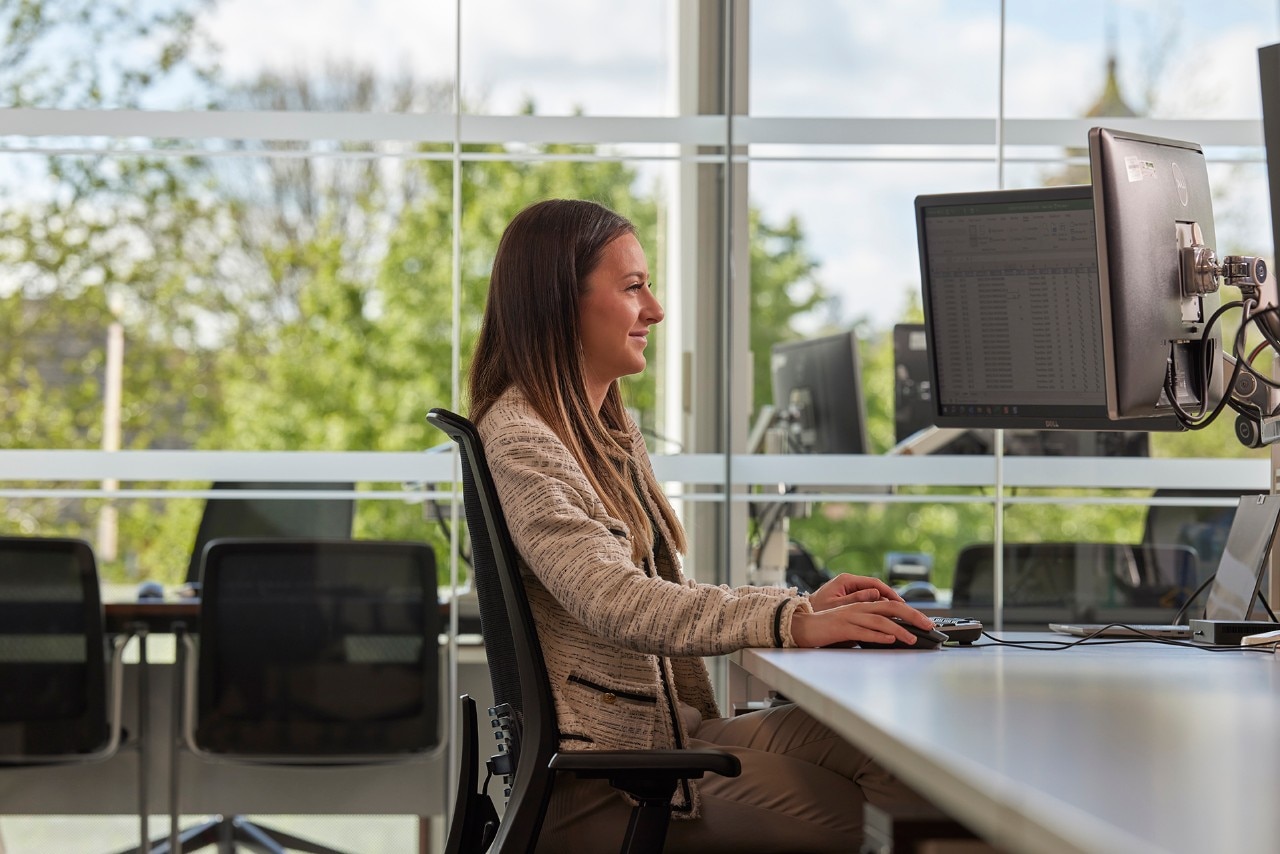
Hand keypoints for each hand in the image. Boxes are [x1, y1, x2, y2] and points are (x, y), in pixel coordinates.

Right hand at [789, 599, 934, 648]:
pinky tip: (889, 640)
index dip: (911, 612)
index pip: (892, 605)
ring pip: (880, 621)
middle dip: (912, 616)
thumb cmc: (828, 628)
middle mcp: (859, 608)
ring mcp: (850, 617)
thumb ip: (870, 627)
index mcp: (863, 606)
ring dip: (898, 629)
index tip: (926, 622)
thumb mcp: (853, 625)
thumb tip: (890, 635)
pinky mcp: (842, 628)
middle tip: (928, 626)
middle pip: (891, 608)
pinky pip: (863, 632)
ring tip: (912, 638)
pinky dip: (878, 636)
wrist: (802, 627)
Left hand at [807, 573, 904, 612]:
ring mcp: (849, 590)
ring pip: (873, 595)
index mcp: (846, 580)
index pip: (875, 584)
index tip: (901, 603)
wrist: (801, 616)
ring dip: (886, 604)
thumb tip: (877, 594)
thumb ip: (857, 599)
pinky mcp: (848, 598)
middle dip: (892, 599)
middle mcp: (849, 582)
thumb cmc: (815, 610)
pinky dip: (877, 608)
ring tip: (899, 614)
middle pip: (877, 589)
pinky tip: (885, 617)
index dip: (890, 593)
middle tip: (906, 610)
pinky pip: (867, 601)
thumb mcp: (837, 605)